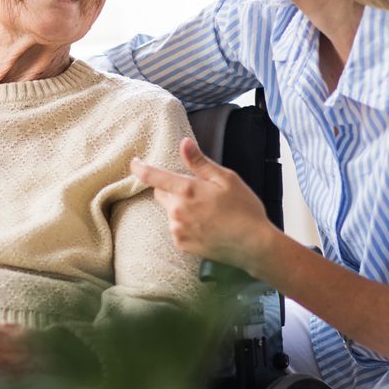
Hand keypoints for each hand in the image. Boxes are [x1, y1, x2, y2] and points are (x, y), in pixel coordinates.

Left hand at [130, 137, 276, 275]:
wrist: (254, 245)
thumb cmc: (244, 209)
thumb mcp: (226, 178)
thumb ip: (200, 162)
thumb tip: (184, 143)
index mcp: (187, 191)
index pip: (153, 176)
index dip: (140, 168)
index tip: (134, 162)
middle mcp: (177, 211)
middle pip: (161, 193)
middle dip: (173, 190)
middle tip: (198, 192)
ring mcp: (178, 230)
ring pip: (170, 212)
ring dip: (181, 208)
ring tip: (208, 212)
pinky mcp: (182, 244)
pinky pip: (177, 228)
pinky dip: (186, 225)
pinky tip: (206, 226)